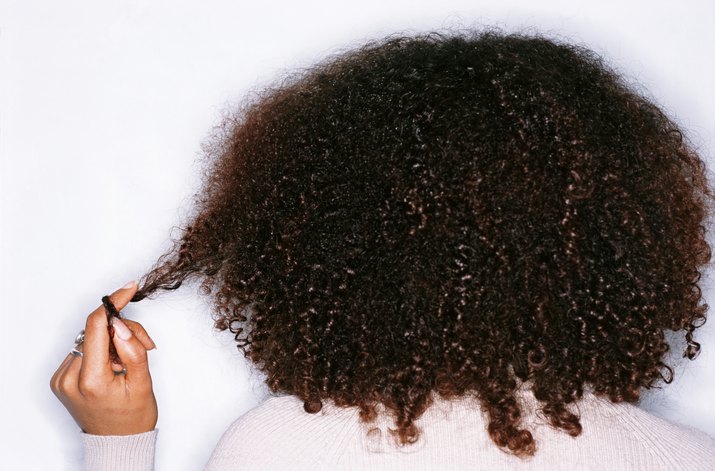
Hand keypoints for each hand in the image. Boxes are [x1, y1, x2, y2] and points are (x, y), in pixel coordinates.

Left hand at [50, 281, 157, 434]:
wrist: (117, 442)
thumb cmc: (133, 417)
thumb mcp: (143, 383)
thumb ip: (133, 350)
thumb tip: (121, 324)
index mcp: (90, 380)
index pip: (96, 326)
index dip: (114, 303)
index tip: (129, 289)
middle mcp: (69, 377)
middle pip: (97, 330)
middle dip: (124, 330)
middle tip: (145, 345)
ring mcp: (62, 378)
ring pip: (92, 337)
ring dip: (114, 340)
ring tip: (131, 360)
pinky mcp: (61, 377)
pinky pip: (84, 348)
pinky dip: (103, 349)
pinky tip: (115, 364)